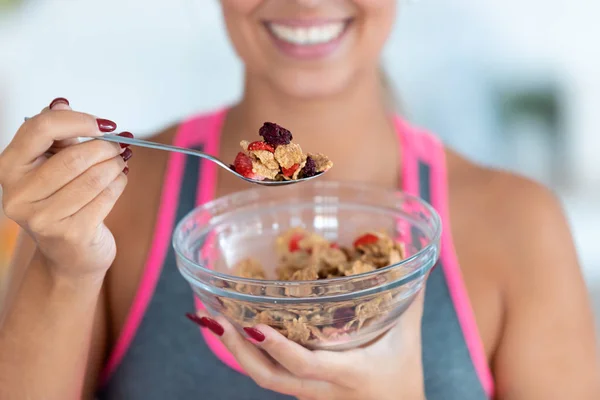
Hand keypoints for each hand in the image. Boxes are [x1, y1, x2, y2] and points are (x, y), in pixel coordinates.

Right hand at [0, 98, 131, 278]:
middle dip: (105, 147)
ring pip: (94, 177)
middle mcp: (19, 194)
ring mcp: (42, 218)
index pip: (40, 129)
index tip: (102, 124)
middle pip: (74, 156)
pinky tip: (119, 181)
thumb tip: (62, 102)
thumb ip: (56, 135)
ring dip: (115, 165)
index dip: (77, 120)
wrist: (70, 256)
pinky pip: (106, 196)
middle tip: (119, 145)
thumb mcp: (50, 166)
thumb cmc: (62, 204)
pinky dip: (119, 183)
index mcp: (9, 168)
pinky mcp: (70, 234)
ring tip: (120, 162)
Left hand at [189, 291, 426, 399]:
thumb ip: (409, 298)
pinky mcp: (305, 393)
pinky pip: (273, 377)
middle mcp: (322, 388)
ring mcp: (310, 394)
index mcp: (348, 372)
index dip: (277, 348)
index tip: (253, 326)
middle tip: (218, 318)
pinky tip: (242, 334)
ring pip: (266, 380)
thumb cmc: (404, 376)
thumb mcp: (408, 338)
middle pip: (270, 379)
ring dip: (239, 353)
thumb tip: (414, 263)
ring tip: (219, 322)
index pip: (305, 364)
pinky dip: (252, 357)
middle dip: (239, 351)